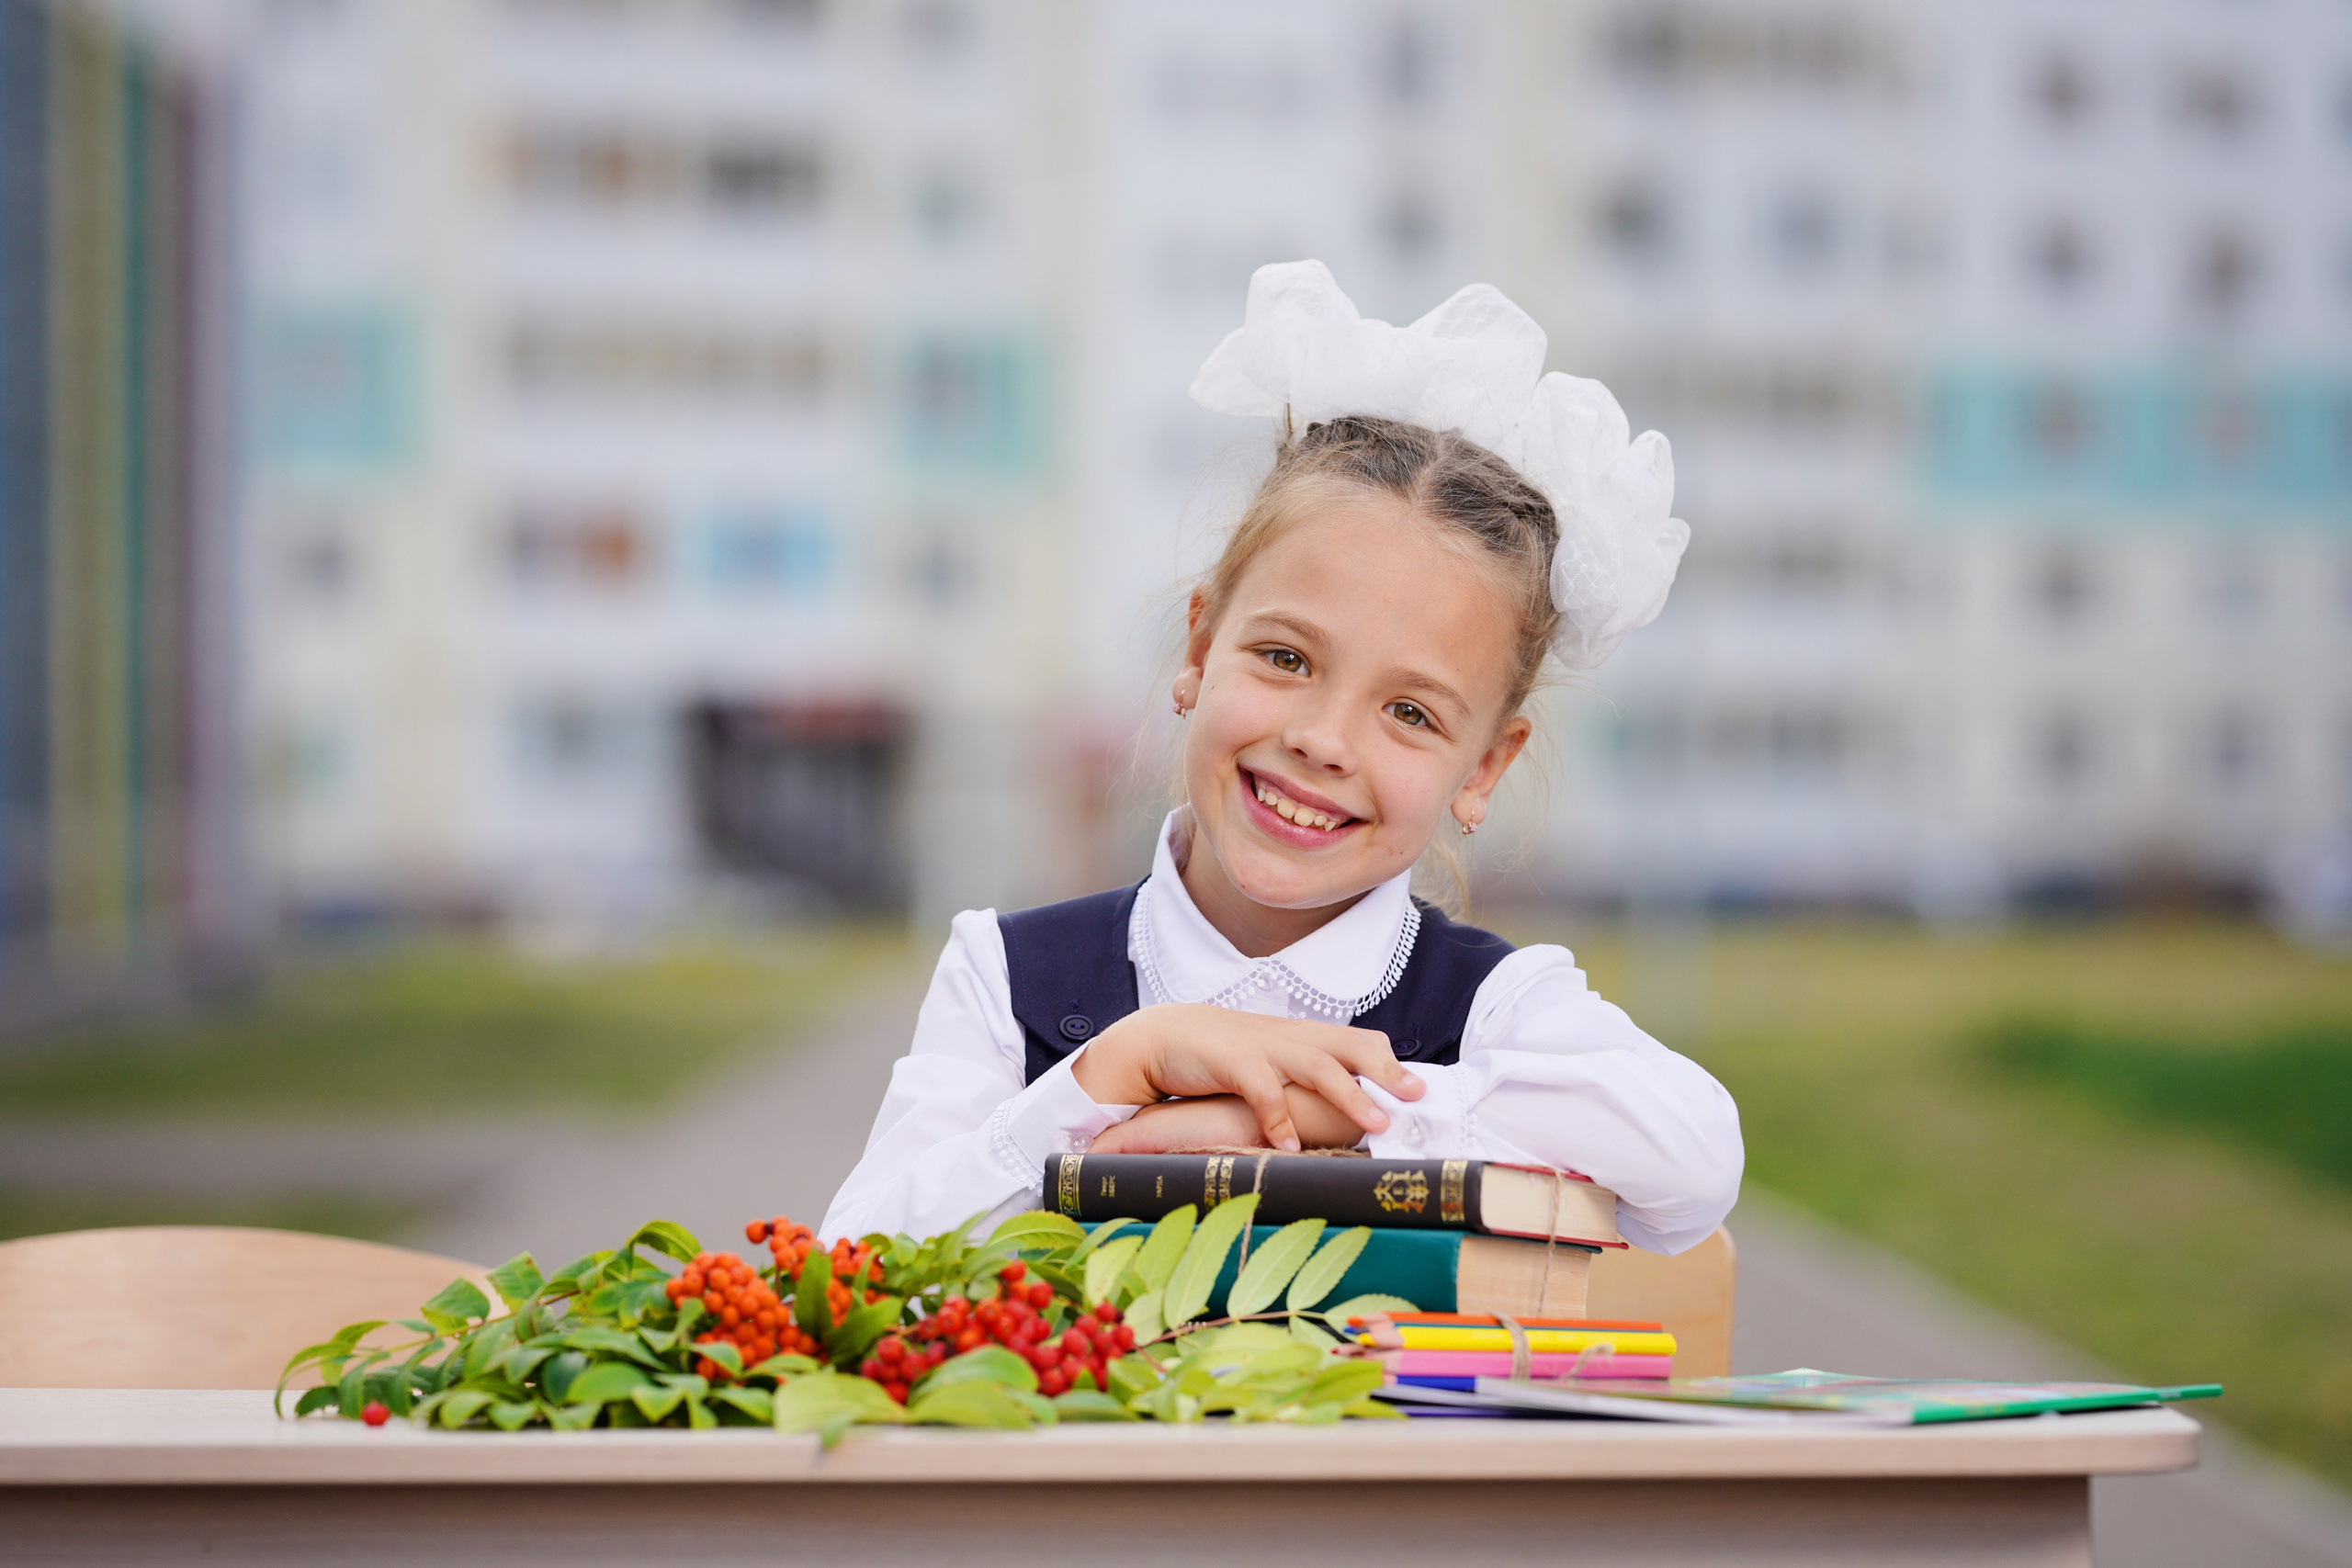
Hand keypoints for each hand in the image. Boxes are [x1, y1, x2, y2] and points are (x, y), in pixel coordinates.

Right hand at [1070, 1004, 1422, 1151]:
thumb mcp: (1265, 1060)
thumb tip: (1337, 1108)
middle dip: (1385, 1068)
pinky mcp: (1230, 1061)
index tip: (1419, 1087)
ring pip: (1317, 1065)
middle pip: (1348, 1045)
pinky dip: (1279, 1120)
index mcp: (1299, 1036)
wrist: (1157, 1037)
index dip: (1387, 1061)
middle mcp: (1287, 1036)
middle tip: (1417, 1094)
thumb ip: (1298, 1075)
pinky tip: (1291, 1148)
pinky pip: (1262, 1091)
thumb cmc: (1217, 1055)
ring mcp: (1260, 1046)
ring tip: (1377, 1123)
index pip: (1354, 1040)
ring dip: (1349, 1095)